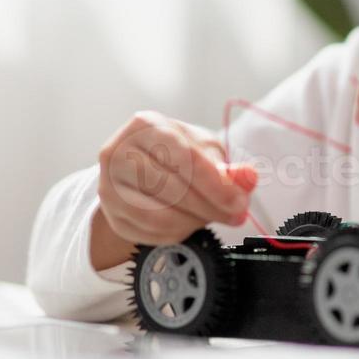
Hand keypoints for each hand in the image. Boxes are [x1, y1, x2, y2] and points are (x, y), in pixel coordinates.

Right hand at [91, 111, 255, 269]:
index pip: (182, 156)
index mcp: (145, 126)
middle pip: (170, 187)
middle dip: (209, 206)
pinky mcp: (111, 213)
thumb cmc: (173, 154)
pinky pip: (149, 232)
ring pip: (158, 214)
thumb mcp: (204, 150)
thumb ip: (228, 166)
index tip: (238, 201)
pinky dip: (176, 233)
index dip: (214, 183)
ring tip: (210, 217)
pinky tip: (188, 223)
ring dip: (193, 221)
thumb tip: (248, 178)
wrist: (137, 169)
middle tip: (234, 214)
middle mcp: (119, 152)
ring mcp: (110, 184)